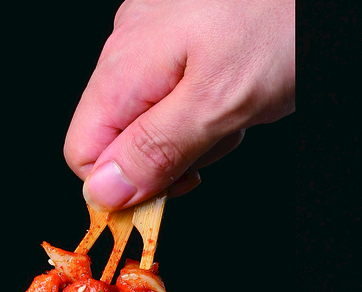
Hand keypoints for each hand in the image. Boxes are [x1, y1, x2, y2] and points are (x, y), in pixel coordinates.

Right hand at [65, 0, 294, 209]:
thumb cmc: (278, 27)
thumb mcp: (217, 105)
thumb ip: (156, 151)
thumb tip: (104, 192)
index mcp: (124, 68)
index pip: (83, 153)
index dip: (122, 186)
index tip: (168, 194)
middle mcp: (129, 49)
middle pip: (123, 141)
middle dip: (173, 156)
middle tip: (219, 134)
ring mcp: (155, 41)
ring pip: (157, 122)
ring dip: (200, 132)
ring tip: (237, 107)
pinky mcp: (183, 38)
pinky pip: (182, 95)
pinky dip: (211, 106)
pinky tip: (239, 89)